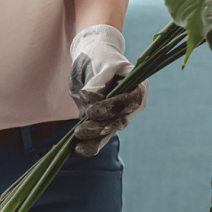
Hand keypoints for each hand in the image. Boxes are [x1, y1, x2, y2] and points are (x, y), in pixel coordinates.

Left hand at [69, 24, 147, 157]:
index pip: (131, 101)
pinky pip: (98, 137)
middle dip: (99, 128)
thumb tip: (91, 99)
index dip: (112, 108)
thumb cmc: (98, 58)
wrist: (92, 59)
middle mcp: (132, 105)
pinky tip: (73, 152)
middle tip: (79, 131)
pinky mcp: (104, 124)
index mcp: (138, 86)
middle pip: (119, 121)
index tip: (92, 111)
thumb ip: (97, 83)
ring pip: (109, 133)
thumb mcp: (98, 65)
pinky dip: (86, 145)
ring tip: (76, 147)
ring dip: (92, 141)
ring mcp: (119, 116)